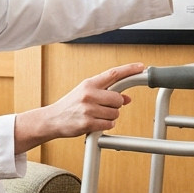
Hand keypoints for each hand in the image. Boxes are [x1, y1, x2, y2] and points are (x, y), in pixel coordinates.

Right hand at [15, 63, 144, 149]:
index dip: (129, 70)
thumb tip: (127, 98)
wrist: (52, 119)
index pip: (113, 74)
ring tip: (96, 115)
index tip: (140, 67)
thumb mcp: (86, 94)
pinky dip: (106, 125)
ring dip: (110, 117)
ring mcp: (88, 109)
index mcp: (89, 84)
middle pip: (118, 99)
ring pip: (115, 113)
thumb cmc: (71, 105)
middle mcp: (89, 94)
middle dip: (116, 105)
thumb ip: (106, 93)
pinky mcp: (87, 123)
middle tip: (104, 107)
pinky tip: (95, 123)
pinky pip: (109, 124)